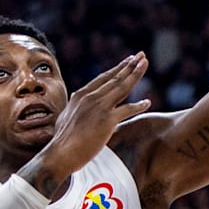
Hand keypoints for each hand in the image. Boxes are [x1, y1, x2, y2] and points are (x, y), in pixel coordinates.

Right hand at [40, 52, 149, 177]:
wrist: (60, 153)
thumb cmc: (62, 140)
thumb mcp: (65, 117)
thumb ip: (73, 108)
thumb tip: (73, 104)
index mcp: (80, 95)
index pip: (102, 78)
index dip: (117, 69)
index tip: (128, 60)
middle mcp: (90, 97)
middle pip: (114, 78)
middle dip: (129, 65)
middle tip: (141, 55)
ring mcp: (98, 107)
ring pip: (121, 87)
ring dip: (135, 74)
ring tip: (145, 64)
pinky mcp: (106, 120)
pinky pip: (127, 110)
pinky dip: (138, 106)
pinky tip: (147, 102)